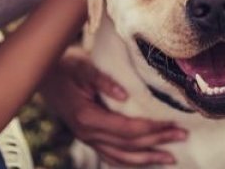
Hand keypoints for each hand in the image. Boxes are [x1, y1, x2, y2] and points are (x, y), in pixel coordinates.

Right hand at [42, 48, 186, 165]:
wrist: (43, 73)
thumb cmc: (65, 66)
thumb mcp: (83, 67)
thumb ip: (103, 81)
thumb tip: (125, 95)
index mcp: (87, 117)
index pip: (127, 130)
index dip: (152, 129)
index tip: (173, 125)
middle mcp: (87, 133)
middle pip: (128, 145)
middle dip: (157, 142)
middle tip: (182, 136)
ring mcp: (86, 138)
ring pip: (120, 157)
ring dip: (146, 159)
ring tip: (170, 158)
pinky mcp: (87, 137)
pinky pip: (110, 156)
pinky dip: (129, 161)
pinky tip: (144, 160)